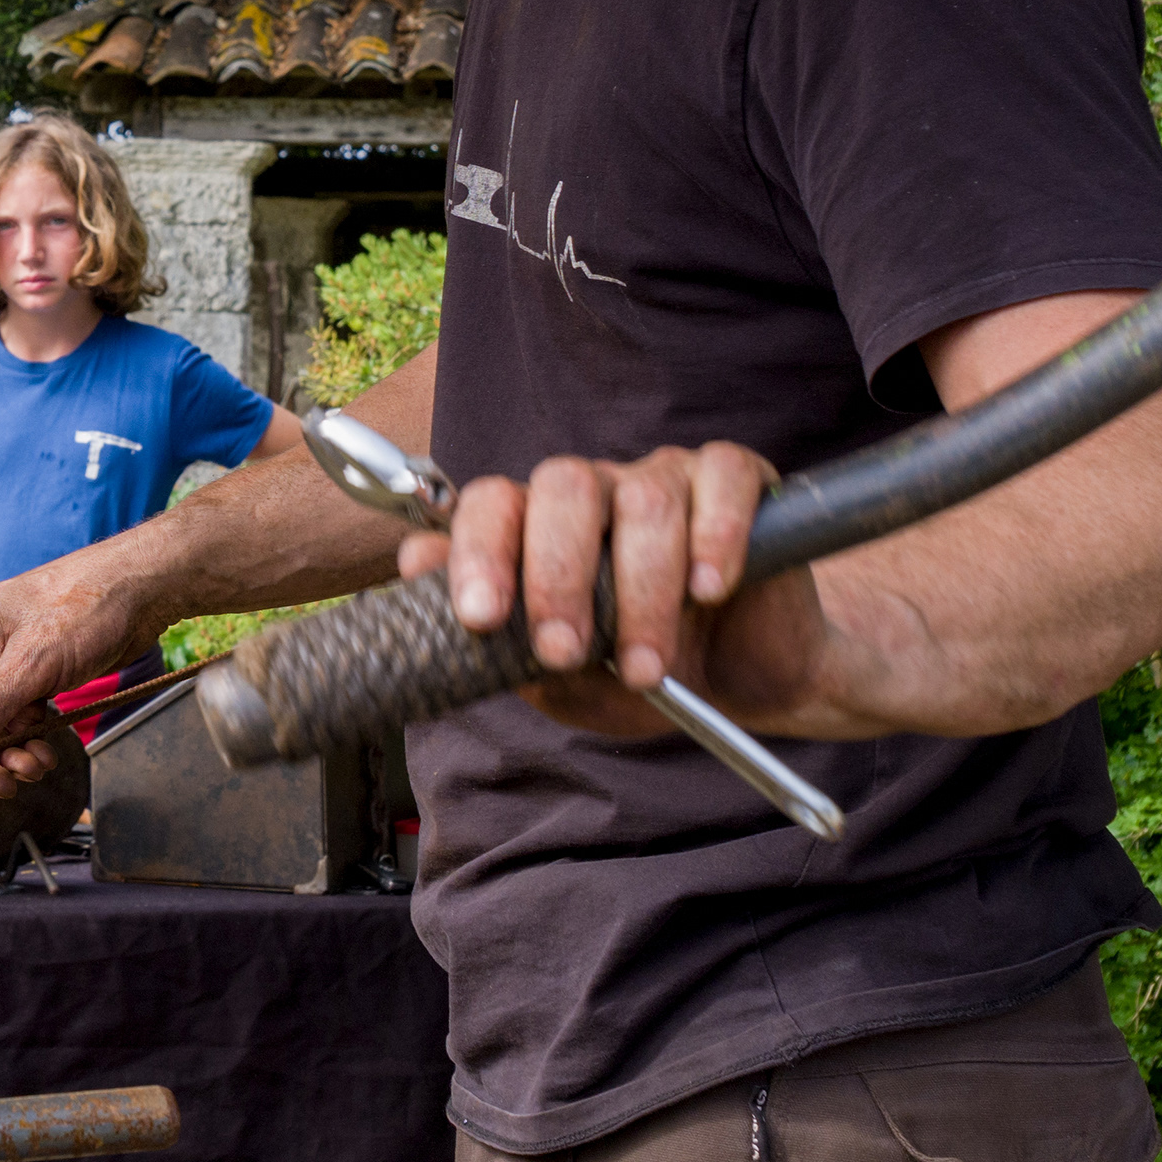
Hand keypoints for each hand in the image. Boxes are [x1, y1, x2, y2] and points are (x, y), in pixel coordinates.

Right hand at [0, 554, 158, 801]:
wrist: (142, 590)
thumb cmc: (86, 606)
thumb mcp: (33, 662)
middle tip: (2, 785)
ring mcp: (10, 665)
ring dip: (8, 754)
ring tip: (34, 768)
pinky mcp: (38, 677)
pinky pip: (20, 720)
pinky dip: (29, 742)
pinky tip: (46, 755)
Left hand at [398, 443, 824, 735]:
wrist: (746, 684)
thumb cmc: (638, 673)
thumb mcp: (561, 681)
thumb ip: (496, 637)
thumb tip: (415, 565)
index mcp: (538, 525)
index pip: (492, 503)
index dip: (479, 551)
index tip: (480, 617)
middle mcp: (596, 491)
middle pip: (563, 486)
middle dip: (556, 575)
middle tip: (564, 651)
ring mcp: (665, 478)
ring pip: (644, 498)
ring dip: (642, 592)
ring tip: (644, 668)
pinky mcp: (740, 482)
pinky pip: (722, 477)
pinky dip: (716, 532)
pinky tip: (710, 588)